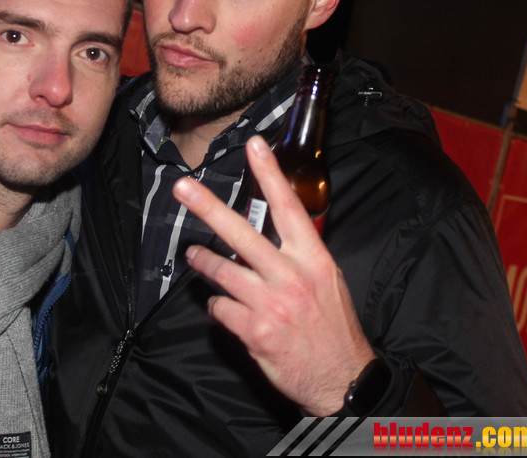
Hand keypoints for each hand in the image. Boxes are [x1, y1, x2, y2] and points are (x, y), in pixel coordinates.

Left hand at [175, 135, 374, 415]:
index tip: (254, 146)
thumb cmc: (334, 326)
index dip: (270, 174)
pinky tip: (226, 308)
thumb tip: (274, 234)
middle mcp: (290, 276)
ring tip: (195, 254)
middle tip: (183, 188)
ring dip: (204, 262)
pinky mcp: (254, 332)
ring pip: (222, 271)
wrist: (343, 380)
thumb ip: (300, 256)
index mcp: (313, 258)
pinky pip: (220, 308)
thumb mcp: (328, 281)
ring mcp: (270, 304)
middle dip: (208, 208)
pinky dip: (219, 306)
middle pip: (242, 233)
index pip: (289, 207)